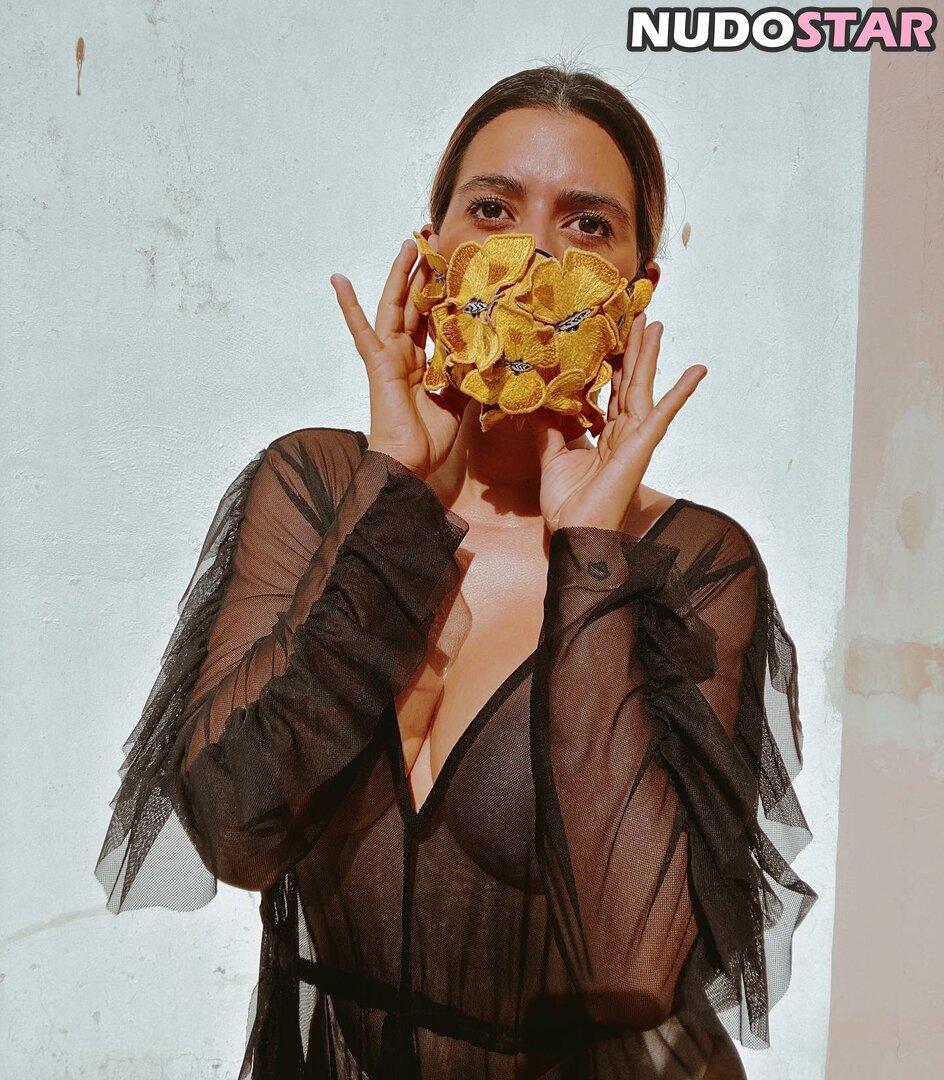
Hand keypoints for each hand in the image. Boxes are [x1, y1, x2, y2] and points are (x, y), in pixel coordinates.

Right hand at [330, 237, 468, 478]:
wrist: (408, 464)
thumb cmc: (429, 439)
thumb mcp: (461, 401)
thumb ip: (469, 375)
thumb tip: (493, 358)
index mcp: (424, 362)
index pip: (435, 318)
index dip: (444, 293)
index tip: (456, 267)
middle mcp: (406, 353)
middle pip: (416, 304)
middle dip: (425, 273)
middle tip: (435, 241)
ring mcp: (389, 356)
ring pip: (396, 306)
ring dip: (401, 275)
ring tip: (409, 245)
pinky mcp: (377, 363)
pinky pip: (361, 330)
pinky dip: (349, 305)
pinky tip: (338, 279)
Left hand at [527, 313, 706, 531]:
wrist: (575, 531)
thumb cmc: (568, 503)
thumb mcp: (552, 455)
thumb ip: (550, 427)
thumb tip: (540, 400)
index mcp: (604, 434)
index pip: (610, 390)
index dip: (612, 362)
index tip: (612, 334)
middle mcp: (622, 432)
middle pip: (630, 381)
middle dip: (635, 348)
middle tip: (639, 316)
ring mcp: (634, 438)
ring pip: (643, 387)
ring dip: (650, 355)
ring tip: (656, 325)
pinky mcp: (642, 446)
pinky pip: (664, 414)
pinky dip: (680, 392)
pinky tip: (697, 371)